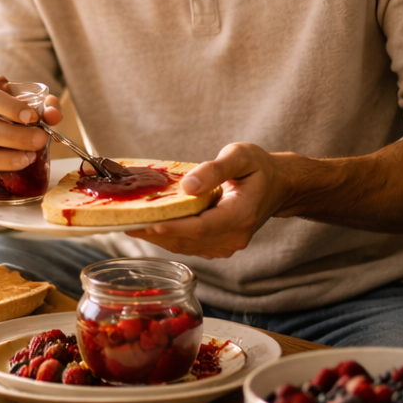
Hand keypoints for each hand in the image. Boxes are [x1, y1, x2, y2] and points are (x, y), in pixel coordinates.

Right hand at [0, 75, 62, 188]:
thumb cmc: (3, 114)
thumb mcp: (21, 103)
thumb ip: (43, 106)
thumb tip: (54, 115)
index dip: (10, 107)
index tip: (32, 117)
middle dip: (13, 137)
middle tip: (39, 141)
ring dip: (4, 159)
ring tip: (28, 158)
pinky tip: (11, 172)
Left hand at [127, 142, 298, 258]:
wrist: (279, 185)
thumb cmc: (259, 167)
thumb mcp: (241, 157)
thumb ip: (215, 170)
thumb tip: (188, 185)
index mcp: (241, 216)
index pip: (201, 228)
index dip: (172, 228)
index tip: (146, 223)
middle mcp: (234, 237)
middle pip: (188, 241)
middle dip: (155, 232)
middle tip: (123, 221)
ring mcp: (227, 245)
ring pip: (185, 246)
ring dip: (157, 236)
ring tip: (128, 222)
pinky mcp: (218, 245)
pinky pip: (189, 245)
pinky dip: (167, 236)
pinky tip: (148, 223)